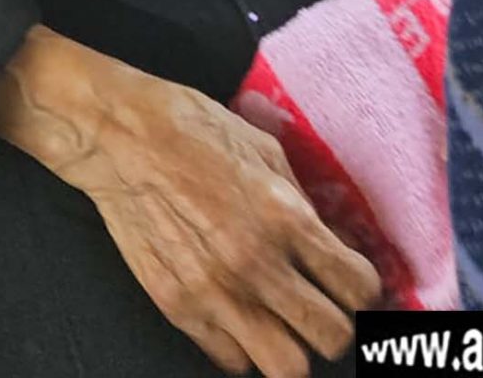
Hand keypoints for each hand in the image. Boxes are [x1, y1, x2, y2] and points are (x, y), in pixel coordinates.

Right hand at [0, 27, 379, 376]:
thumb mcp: (263, 148)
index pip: (358, 287)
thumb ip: (301, 201)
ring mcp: (216, 293)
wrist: (119, 136)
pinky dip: (244, 346)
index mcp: (284, 217)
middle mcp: (256, 264)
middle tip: (322, 303)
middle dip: (337, 323)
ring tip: (283, 321)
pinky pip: (232, 360)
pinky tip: (238, 314)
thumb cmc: (192, 128)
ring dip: (293, 346)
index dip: (363, 287)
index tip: (351, 280)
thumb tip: (329, 241)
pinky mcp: (179, 308)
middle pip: (332, 338)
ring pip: (288, 367)